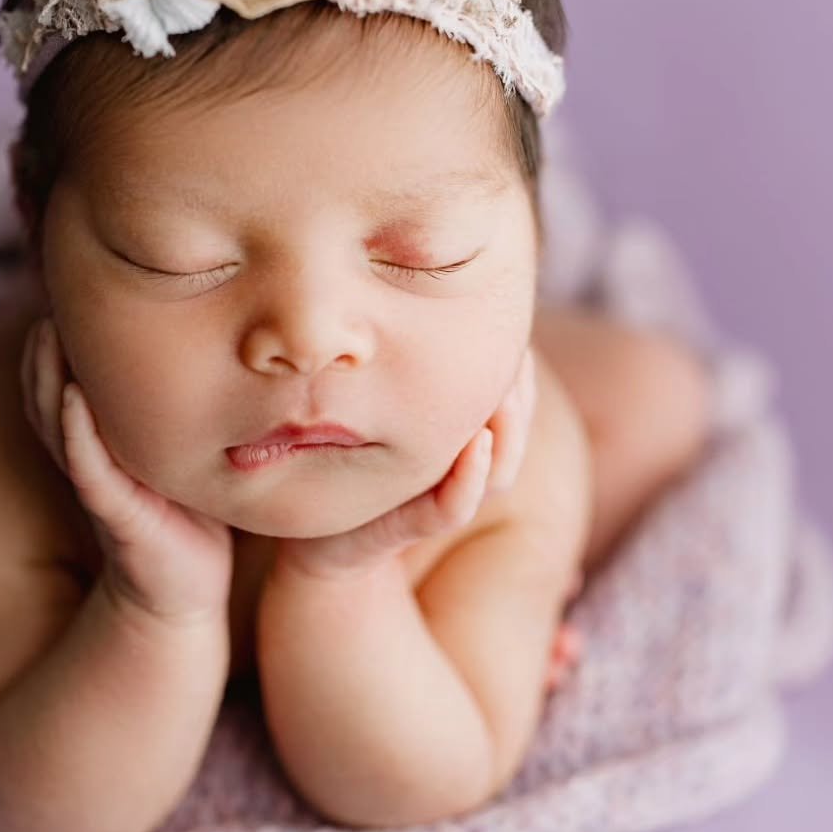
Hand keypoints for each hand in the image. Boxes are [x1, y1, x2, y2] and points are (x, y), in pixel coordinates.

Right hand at [20, 316, 234, 624]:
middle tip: (50, 292)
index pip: (69, 372)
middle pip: (49, 387)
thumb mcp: (185, 440)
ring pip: (57, 421)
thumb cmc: (193, 506)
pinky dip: (75, 433)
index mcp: (104, 431)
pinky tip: (74, 399)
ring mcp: (99, 481)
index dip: (63, 331)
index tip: (71, 278)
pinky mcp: (114, 513)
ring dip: (48, 377)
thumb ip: (182, 394)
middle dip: (45, 344)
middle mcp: (91, 451)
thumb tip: (214, 329)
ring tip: (46, 332)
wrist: (191, 586)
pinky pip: (87, 468)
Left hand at [276, 345, 538, 580]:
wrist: (310, 535)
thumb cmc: (343, 457)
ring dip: (507, 434)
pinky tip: (478, 443)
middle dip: (520, 400)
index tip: (517, 338)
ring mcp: (434, 500)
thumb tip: (430, 296)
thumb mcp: (372, 402)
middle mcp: (456, 473)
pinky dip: (468, 479)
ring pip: (494, 473)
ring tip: (506, 394)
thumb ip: (402, 369)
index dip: (522, 379)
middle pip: (512, 437)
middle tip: (519, 357)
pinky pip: (448, 508)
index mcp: (457, 442)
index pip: (512, 409)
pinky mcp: (405, 527)